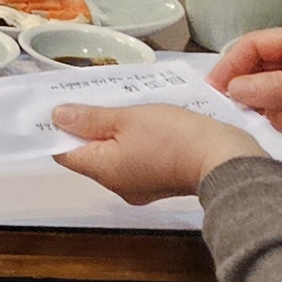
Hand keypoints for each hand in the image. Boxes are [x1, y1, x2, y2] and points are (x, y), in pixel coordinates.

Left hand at [50, 101, 261, 202]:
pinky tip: (141, 118)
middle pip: (89, 153)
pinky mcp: (160, 180)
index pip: (64, 153)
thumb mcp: (128, 118)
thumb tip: (57, 117)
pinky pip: (135, 157)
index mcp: (103, 171)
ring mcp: (140, 186)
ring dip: (111, 130)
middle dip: (86, 126)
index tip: (56, 105)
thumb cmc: (173, 137)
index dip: (56, 130)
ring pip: (113, 154)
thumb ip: (91, 118)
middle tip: (89, 95)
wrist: (225, 160)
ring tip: (116, 102)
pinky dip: (132, 139)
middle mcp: (116, 185)